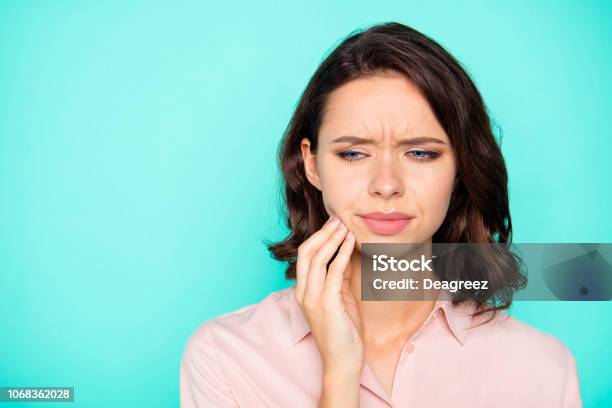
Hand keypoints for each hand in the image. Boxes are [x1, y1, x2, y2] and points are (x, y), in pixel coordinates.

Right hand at [295, 214, 363, 378]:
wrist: (342, 363)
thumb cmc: (343, 333)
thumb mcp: (339, 299)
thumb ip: (339, 278)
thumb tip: (345, 254)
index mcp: (303, 291)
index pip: (305, 256)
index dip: (318, 236)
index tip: (333, 222)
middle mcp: (303, 292)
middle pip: (307, 252)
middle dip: (323, 232)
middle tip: (338, 218)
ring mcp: (313, 298)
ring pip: (317, 258)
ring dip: (332, 238)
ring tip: (344, 225)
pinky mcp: (326, 303)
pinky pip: (333, 271)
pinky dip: (341, 253)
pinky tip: (350, 242)